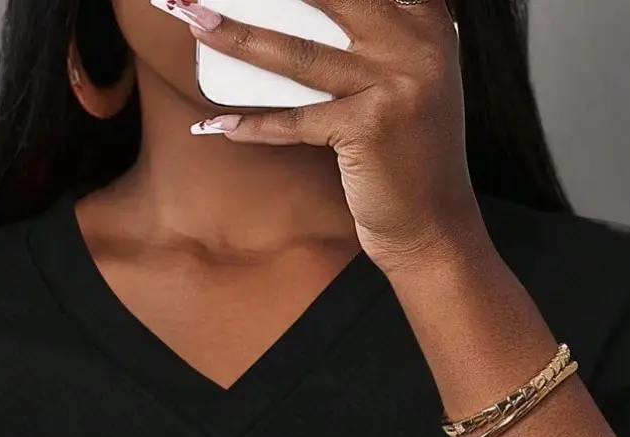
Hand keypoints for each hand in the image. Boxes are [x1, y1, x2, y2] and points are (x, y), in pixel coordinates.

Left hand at [168, 0, 478, 266]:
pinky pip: (296, 120)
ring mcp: (394, 83)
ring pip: (298, 53)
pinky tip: (218, 124)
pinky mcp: (368, 127)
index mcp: (425, 18)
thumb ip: (375, 35)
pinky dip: (254, 125)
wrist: (433, 223)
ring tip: (196, 24)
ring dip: (238, 37)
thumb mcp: (407, 78)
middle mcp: (415, 42)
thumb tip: (291, 11)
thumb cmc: (409, 152)